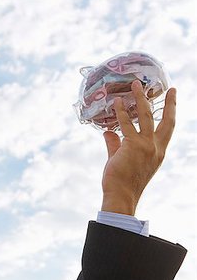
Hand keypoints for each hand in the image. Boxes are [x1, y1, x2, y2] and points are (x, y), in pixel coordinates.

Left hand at [101, 80, 176, 214]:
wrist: (121, 195)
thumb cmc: (122, 181)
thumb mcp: (121, 160)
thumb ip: (115, 144)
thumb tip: (108, 132)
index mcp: (158, 152)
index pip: (168, 129)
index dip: (171, 113)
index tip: (173, 100)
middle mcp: (156, 148)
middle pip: (166, 120)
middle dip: (168, 103)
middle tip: (169, 88)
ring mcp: (146, 146)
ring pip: (145, 116)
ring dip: (140, 99)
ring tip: (135, 84)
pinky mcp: (133, 146)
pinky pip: (126, 124)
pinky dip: (121, 112)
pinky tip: (118, 102)